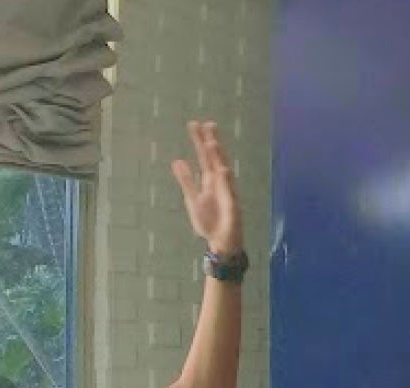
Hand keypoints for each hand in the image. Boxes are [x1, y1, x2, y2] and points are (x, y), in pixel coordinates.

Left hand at [172, 120, 242, 255]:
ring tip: (212, 143)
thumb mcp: (192, 198)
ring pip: (223, 171)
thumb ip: (186, 180)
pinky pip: (229, 191)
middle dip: (211, 142)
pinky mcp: (232, 205)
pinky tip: (221, 169)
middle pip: (215, 159)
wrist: (220, 241)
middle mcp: (219, 182)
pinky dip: (225, 181)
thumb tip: (177, 161)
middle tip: (207, 124)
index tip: (195, 124)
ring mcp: (227, 192)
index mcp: (209, 180)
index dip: (199, 141)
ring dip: (218, 158)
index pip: (204, 157)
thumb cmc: (208, 221)